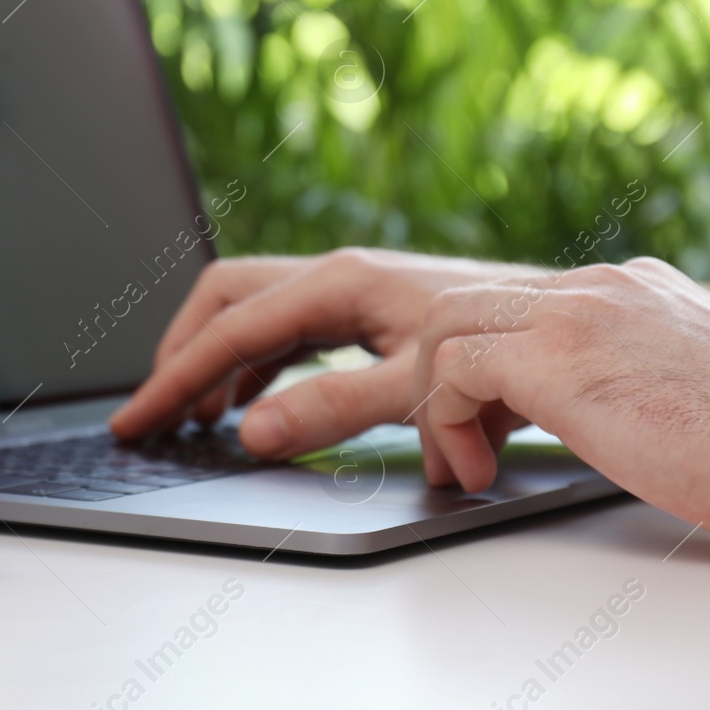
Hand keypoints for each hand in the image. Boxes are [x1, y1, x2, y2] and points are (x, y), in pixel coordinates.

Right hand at [108, 248, 539, 455]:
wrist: (572, 327)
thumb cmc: (507, 349)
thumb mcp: (412, 388)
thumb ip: (329, 409)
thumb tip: (250, 431)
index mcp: (338, 284)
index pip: (228, 329)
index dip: (174, 378)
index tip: (137, 421)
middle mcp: (339, 277)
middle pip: (226, 301)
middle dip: (181, 355)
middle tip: (150, 414)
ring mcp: (354, 291)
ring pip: (255, 313)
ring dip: (215, 361)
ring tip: (191, 416)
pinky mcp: (372, 311)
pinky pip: (290, 331)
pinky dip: (257, 365)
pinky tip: (254, 402)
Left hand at [414, 257, 709, 544]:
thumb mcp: (688, 391)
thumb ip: (635, 382)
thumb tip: (609, 420)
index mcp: (630, 291)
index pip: (519, 307)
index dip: (486, 371)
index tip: (485, 428)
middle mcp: (598, 287)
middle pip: (468, 306)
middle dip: (442, 381)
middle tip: (455, 452)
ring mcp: (576, 311)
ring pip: (446, 325)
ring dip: (435, 404)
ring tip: (458, 470)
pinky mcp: (557, 355)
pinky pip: (455, 368)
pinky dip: (446, 422)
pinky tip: (479, 473)